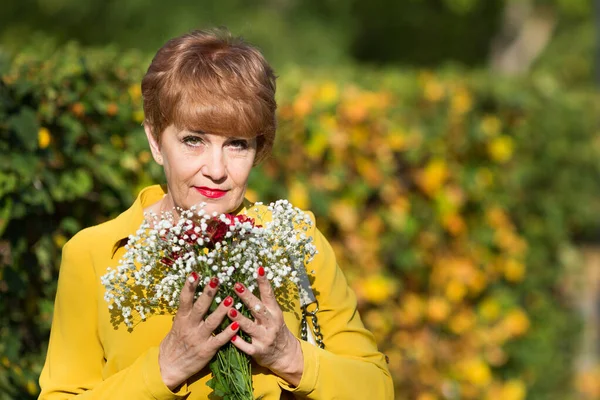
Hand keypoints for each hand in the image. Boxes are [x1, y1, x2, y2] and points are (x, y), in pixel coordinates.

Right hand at [158, 274, 238, 389]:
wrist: (169, 367)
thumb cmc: (174, 343)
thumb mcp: (176, 325)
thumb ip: (185, 313)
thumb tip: (192, 294)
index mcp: (181, 319)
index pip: (184, 300)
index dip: (189, 287)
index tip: (195, 273)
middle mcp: (189, 327)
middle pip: (199, 308)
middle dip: (208, 293)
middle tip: (216, 280)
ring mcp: (199, 338)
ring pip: (211, 322)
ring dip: (221, 311)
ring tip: (230, 299)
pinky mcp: (207, 350)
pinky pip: (219, 339)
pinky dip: (228, 332)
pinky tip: (237, 324)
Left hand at [228, 267, 303, 386]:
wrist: (285, 354)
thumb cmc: (275, 329)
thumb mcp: (273, 314)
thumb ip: (262, 302)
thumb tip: (248, 283)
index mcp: (274, 312)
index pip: (269, 294)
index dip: (264, 282)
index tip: (258, 269)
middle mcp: (271, 324)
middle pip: (258, 309)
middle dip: (248, 297)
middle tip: (237, 286)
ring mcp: (264, 338)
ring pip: (251, 327)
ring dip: (240, 319)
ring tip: (230, 311)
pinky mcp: (258, 351)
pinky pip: (247, 347)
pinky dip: (238, 342)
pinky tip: (230, 337)